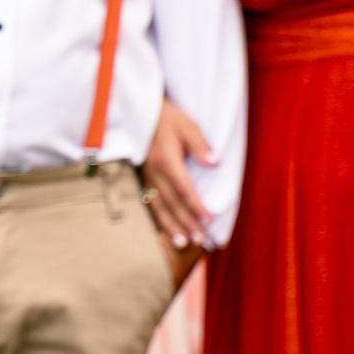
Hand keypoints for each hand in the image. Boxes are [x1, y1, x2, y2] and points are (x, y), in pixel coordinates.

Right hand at [142, 97, 216, 259]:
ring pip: (158, 205)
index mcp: (166, 159)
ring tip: (182, 242)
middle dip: (186, 222)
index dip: (196, 205)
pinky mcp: (140, 177)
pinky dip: (157, 218)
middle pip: (172, 202)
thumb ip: (200, 145)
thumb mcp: (187, 124)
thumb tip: (214, 163)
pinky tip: (164, 229)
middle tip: (200, 239)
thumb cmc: (166, 117)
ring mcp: (145, 175)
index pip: (183, 188)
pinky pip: (148, 201)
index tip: (208, 219)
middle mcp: (154, 171)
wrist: (138, 111)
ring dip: (171, 225)